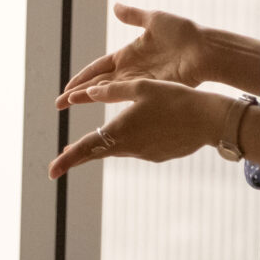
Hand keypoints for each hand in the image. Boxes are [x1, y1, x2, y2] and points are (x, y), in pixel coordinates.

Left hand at [48, 79, 231, 176]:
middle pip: (98, 152)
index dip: (67, 160)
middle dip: (78, 157)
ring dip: (103, 147)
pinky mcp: (158, 155)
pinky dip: (128, 142)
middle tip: (59, 162)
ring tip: (87, 147)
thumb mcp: (142, 87)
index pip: (87, 149)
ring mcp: (145, 154)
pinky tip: (135, 134)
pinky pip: (136, 148)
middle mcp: (130, 147)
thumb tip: (87, 93)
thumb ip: (111, 91)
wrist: (209, 120)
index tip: (51, 172)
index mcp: (121, 130)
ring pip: (117, 149)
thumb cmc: (175, 99)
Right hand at [57, 3, 204, 106]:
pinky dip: (108, 100)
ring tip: (68, 105)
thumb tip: (115, 6)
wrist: (205, 48)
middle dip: (77, 93)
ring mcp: (139, 82)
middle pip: (97, 83)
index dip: (81, 77)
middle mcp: (130, 71)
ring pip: (106, 91)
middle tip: (58, 103)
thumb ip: (133, 15)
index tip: (67, 87)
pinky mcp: (150, 89)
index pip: (98, 68)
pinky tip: (95, 105)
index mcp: (128, 54)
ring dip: (87, 97)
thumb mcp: (154, 19)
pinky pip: (125, 95)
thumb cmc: (184, 32)